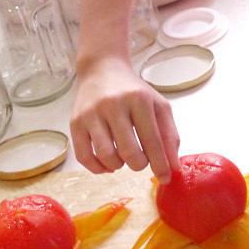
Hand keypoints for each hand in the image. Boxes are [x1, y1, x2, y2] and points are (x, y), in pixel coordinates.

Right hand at [70, 57, 180, 183]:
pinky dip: (98, 168)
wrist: (101, 70)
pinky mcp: (75, 122)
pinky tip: (108, 164)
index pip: (153, 141)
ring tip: (123, 158)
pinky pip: (84, 156)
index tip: (165, 178)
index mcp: (139, 99)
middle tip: (140, 161)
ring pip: (106, 155)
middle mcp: (113, 105)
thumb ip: (169, 136)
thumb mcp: (158, 106)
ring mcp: (91, 113)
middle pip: (129, 152)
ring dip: (119, 165)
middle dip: (139, 165)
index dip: (161, 165)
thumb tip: (173, 167)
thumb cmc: (134, 91)